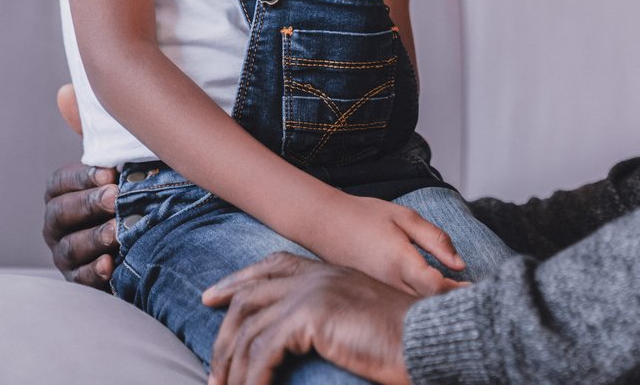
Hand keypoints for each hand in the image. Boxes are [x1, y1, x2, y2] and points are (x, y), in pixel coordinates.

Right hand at [43, 161, 118, 287]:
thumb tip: (130, 152)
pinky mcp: (78, 277)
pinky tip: (109, 264)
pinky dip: (94, 271)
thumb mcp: (122, 182)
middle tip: (113, 197)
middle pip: (62, 212)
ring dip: (95, 237)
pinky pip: (81, 277)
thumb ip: (120, 170)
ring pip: (71, 246)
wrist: (138, 243)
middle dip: (89, 203)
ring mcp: (64, 252)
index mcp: (62, 195)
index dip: (83, 177)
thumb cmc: (129, 201)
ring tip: (117, 231)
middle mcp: (57, 224)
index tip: (109, 174)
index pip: (61, 182)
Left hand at [203, 253, 416, 384]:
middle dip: (223, 332)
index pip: (273, 266)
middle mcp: (318, 275)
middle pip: (249, 296)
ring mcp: (313, 292)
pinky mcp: (312, 316)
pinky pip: (263, 352)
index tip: (212, 296)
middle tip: (211, 368)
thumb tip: (305, 338)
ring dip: (232, 368)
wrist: (429, 336)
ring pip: (250, 329)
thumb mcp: (359, 319)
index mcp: (329, 271)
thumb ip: (330, 319)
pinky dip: (251, 379)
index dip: (239, 280)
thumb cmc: (404, 337)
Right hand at [310, 195, 466, 297]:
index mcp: (400, 262)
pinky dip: (418, 301)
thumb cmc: (366, 216)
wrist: (323, 223)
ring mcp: (378, 291)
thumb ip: (435, 240)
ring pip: (414, 305)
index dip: (457, 290)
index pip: (436, 287)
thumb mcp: (406, 218)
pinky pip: (400, 302)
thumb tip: (460, 263)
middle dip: (450, 300)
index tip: (473, 285)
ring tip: (454, 292)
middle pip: (428, 302)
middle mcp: (389, 282)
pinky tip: (429, 293)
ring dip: (435, 302)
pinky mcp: (372, 292)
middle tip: (470, 292)